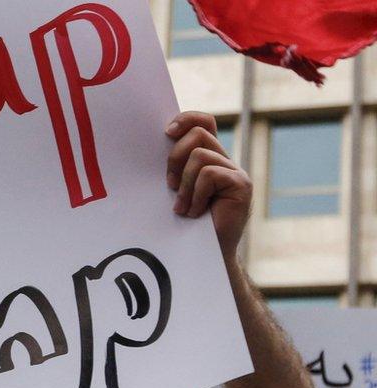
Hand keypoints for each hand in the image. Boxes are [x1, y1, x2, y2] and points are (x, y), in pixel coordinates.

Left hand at [165, 111, 252, 260]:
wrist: (204, 254)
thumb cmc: (184, 225)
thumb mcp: (175, 190)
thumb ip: (174, 168)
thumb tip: (158, 143)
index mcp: (209, 158)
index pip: (204, 122)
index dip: (187, 119)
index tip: (166, 132)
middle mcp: (225, 161)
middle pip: (198, 135)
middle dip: (175, 158)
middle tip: (170, 185)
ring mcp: (236, 172)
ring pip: (200, 157)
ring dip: (184, 185)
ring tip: (183, 208)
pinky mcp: (241, 185)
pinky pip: (209, 175)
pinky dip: (195, 195)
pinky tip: (196, 213)